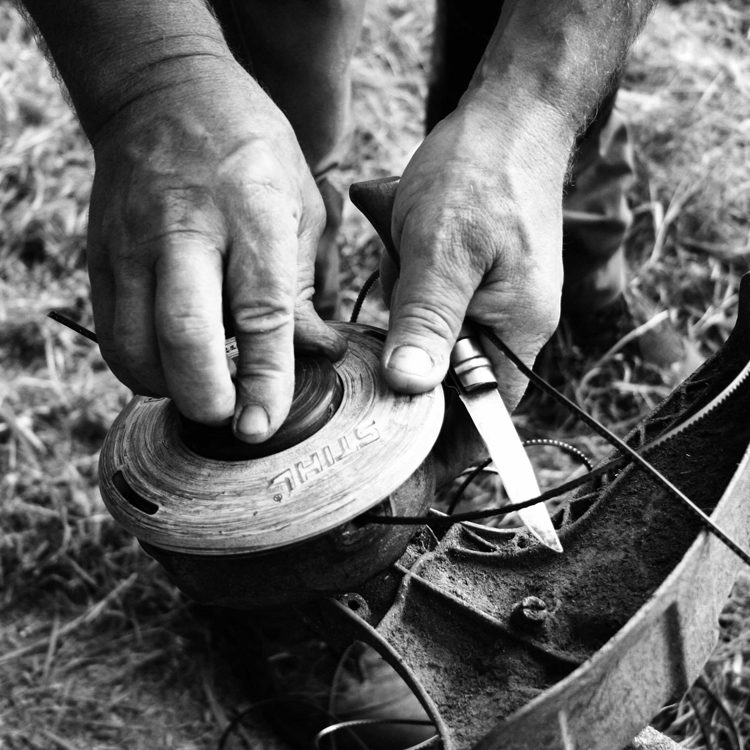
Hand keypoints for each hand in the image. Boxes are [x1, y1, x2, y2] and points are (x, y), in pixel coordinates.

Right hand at [86, 61, 344, 440]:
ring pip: (135, 346)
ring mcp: (133, 243)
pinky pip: (110, 332)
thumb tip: (318, 350)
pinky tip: (170, 362)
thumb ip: (304, 284)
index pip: (261, 316)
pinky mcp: (100, 255)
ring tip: (202, 386)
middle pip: (185, 337)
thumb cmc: (248, 147)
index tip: (262, 425)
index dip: (264, 381)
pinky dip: (139, 366)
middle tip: (229, 417)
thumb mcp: (299, 202)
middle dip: (206, 398)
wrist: (163, 91)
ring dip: (170, 388)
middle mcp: (186, 231)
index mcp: (252, 216)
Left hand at [380, 101, 568, 483]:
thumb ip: (428, 319)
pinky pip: (431, 307)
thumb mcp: (442, 249)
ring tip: (398, 252)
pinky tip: (399, 245)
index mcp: (516, 330)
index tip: (392, 455)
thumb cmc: (480, 175)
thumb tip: (410, 387)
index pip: (482, 415)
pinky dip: (408, 287)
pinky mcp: (474, 283)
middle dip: (408, 356)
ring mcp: (493, 304)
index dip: (441, 445)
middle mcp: (510, 326)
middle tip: (383, 316)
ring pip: (432, 340)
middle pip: (448, 379)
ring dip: (404, 308)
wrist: (508, 118)